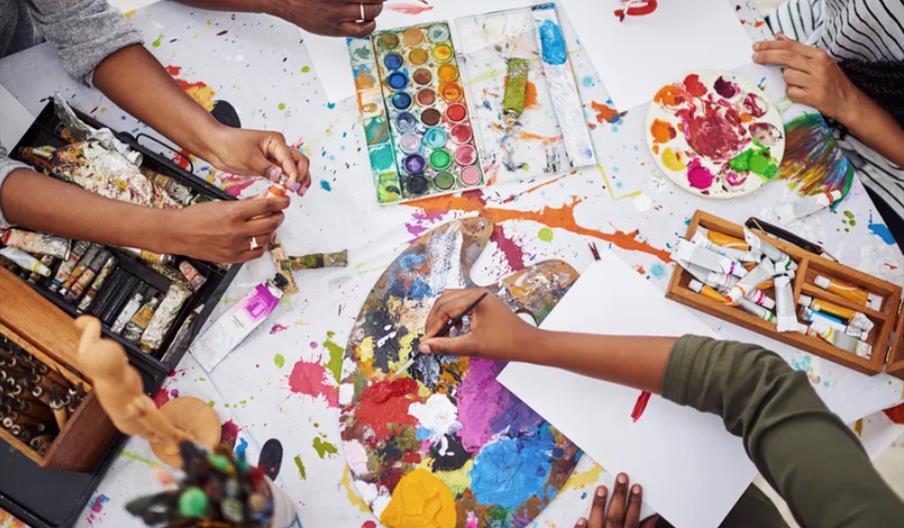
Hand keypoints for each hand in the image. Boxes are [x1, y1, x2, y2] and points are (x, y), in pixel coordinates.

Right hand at [162, 196, 288, 262]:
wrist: (178, 232)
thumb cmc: (196, 216)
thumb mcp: (222, 204)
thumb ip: (245, 204)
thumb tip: (264, 199)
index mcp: (234, 212)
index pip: (266, 205)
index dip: (280, 202)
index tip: (285, 201)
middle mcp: (237, 230)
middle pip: (271, 223)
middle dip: (278, 216)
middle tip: (278, 213)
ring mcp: (236, 246)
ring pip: (266, 238)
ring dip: (271, 230)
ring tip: (267, 225)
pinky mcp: (233, 258)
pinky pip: (256, 252)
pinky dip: (261, 245)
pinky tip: (259, 239)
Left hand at [204, 125, 311, 195]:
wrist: (215, 146)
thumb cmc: (229, 144)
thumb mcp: (248, 158)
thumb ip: (266, 168)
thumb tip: (281, 176)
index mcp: (275, 141)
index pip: (290, 158)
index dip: (293, 173)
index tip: (290, 186)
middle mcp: (278, 148)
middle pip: (300, 161)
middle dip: (302, 175)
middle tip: (298, 190)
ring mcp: (275, 157)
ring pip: (295, 168)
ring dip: (300, 179)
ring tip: (299, 192)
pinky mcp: (270, 166)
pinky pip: (285, 174)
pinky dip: (289, 182)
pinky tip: (289, 190)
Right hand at [267, 0, 385, 36]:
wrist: (286, 1)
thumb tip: (360, 0)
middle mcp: (337, 2)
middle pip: (370, 0)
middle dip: (378, 0)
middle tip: (378, 0)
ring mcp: (336, 16)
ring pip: (368, 14)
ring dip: (376, 10)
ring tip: (375, 8)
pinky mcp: (334, 30)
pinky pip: (360, 31)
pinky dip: (370, 26)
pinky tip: (370, 22)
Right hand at [419, 288, 540, 360]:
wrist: (528, 345)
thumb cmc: (506, 344)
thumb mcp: (472, 346)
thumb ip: (445, 346)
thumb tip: (424, 347)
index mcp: (476, 298)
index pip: (444, 308)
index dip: (432, 326)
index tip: (426, 342)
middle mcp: (477, 293)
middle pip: (444, 300)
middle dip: (435, 319)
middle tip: (429, 338)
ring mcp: (481, 298)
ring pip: (451, 302)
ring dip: (442, 317)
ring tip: (439, 335)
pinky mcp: (483, 304)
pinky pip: (460, 306)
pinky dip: (452, 317)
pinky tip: (454, 331)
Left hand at [576, 473, 657, 527]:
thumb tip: (653, 516)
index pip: (632, 519)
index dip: (635, 503)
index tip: (637, 486)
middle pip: (616, 517)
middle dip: (619, 497)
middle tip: (622, 477)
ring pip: (599, 523)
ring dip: (600, 506)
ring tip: (601, 488)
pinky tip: (581, 518)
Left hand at [752, 34, 862, 123]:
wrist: (848, 102)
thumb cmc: (831, 81)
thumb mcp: (818, 61)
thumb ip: (798, 50)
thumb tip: (778, 36)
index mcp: (819, 55)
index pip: (790, 46)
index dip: (771, 45)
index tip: (757, 46)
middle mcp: (818, 65)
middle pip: (785, 58)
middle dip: (766, 56)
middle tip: (754, 57)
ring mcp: (816, 81)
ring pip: (787, 76)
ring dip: (787, 81)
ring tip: (799, 85)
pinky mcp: (813, 96)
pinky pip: (791, 92)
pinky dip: (792, 94)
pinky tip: (801, 95)